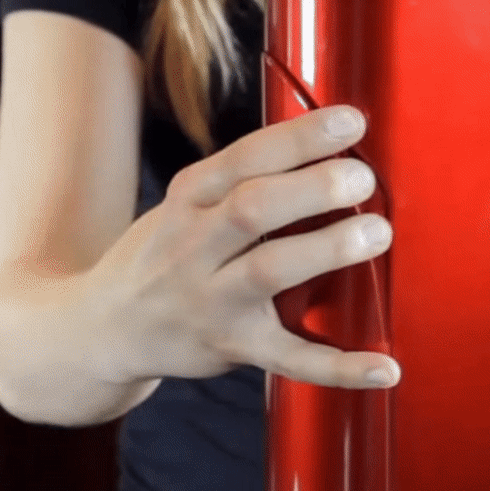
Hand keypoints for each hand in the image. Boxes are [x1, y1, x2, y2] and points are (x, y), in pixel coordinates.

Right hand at [91, 107, 400, 389]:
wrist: (105, 328)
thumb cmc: (160, 258)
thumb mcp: (181, 207)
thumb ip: (236, 184)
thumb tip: (323, 152)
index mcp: (188, 200)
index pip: (245, 158)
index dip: (300, 138)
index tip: (350, 122)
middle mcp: (194, 247)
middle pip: (253, 208)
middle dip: (313, 188)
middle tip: (362, 180)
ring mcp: (212, 301)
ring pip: (267, 271)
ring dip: (326, 248)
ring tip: (374, 234)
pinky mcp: (233, 348)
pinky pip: (290, 359)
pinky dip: (341, 367)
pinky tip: (384, 368)